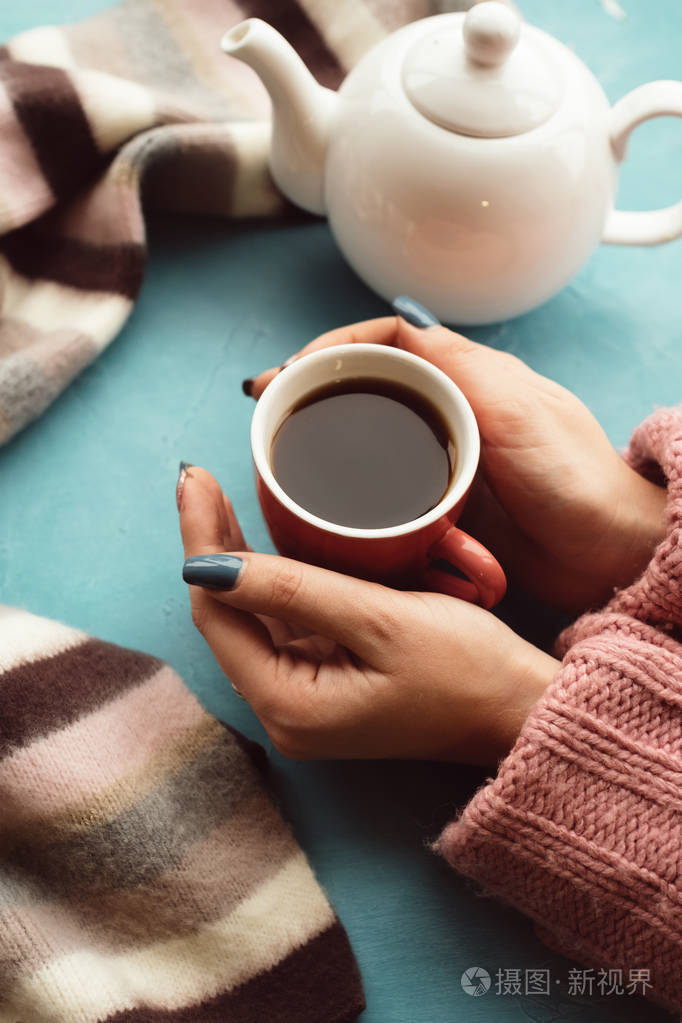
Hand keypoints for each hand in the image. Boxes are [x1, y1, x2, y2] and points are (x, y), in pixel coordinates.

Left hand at [178, 466, 557, 763]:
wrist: (520, 708)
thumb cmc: (467, 668)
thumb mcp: (380, 620)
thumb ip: (294, 590)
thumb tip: (205, 566)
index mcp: (289, 705)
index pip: (217, 613)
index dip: (200, 543)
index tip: (195, 481)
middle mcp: (285, 711)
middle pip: (226, 616)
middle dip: (211, 546)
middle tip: (200, 478)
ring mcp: (305, 699)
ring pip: (251, 617)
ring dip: (236, 560)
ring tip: (219, 498)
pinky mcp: (326, 683)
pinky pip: (282, 624)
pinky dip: (271, 581)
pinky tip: (262, 542)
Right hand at [246, 315, 665, 612]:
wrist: (605, 551)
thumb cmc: (574, 478)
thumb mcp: (516, 407)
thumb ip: (458, 365)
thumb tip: (403, 318)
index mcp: (466, 378)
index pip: (383, 344)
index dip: (328, 351)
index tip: (286, 373)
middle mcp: (449, 412)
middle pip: (365, 388)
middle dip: (313, 394)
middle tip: (268, 413)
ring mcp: (442, 460)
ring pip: (367, 437)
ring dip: (324, 441)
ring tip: (282, 456)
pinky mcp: (441, 506)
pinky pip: (381, 490)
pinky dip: (348, 491)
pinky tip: (325, 505)